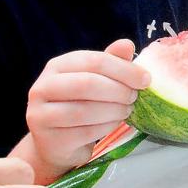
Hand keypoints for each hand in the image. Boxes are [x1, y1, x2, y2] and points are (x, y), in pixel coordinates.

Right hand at [21, 40, 149, 182]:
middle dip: (118, 90)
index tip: (146, 79)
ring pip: (85, 110)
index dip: (123, 69)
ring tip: (127, 110)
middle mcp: (42, 87)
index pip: (94, 61)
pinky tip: (114, 123)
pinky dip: (106, 127)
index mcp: (56, 66)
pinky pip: (85, 132)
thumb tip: (127, 44)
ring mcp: (41, 115)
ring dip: (114, 110)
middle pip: (87, 84)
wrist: (57, 143)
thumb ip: (110, 62)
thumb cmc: (80, 104)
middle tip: (135, 97)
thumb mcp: (95, 79)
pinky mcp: (48, 139)